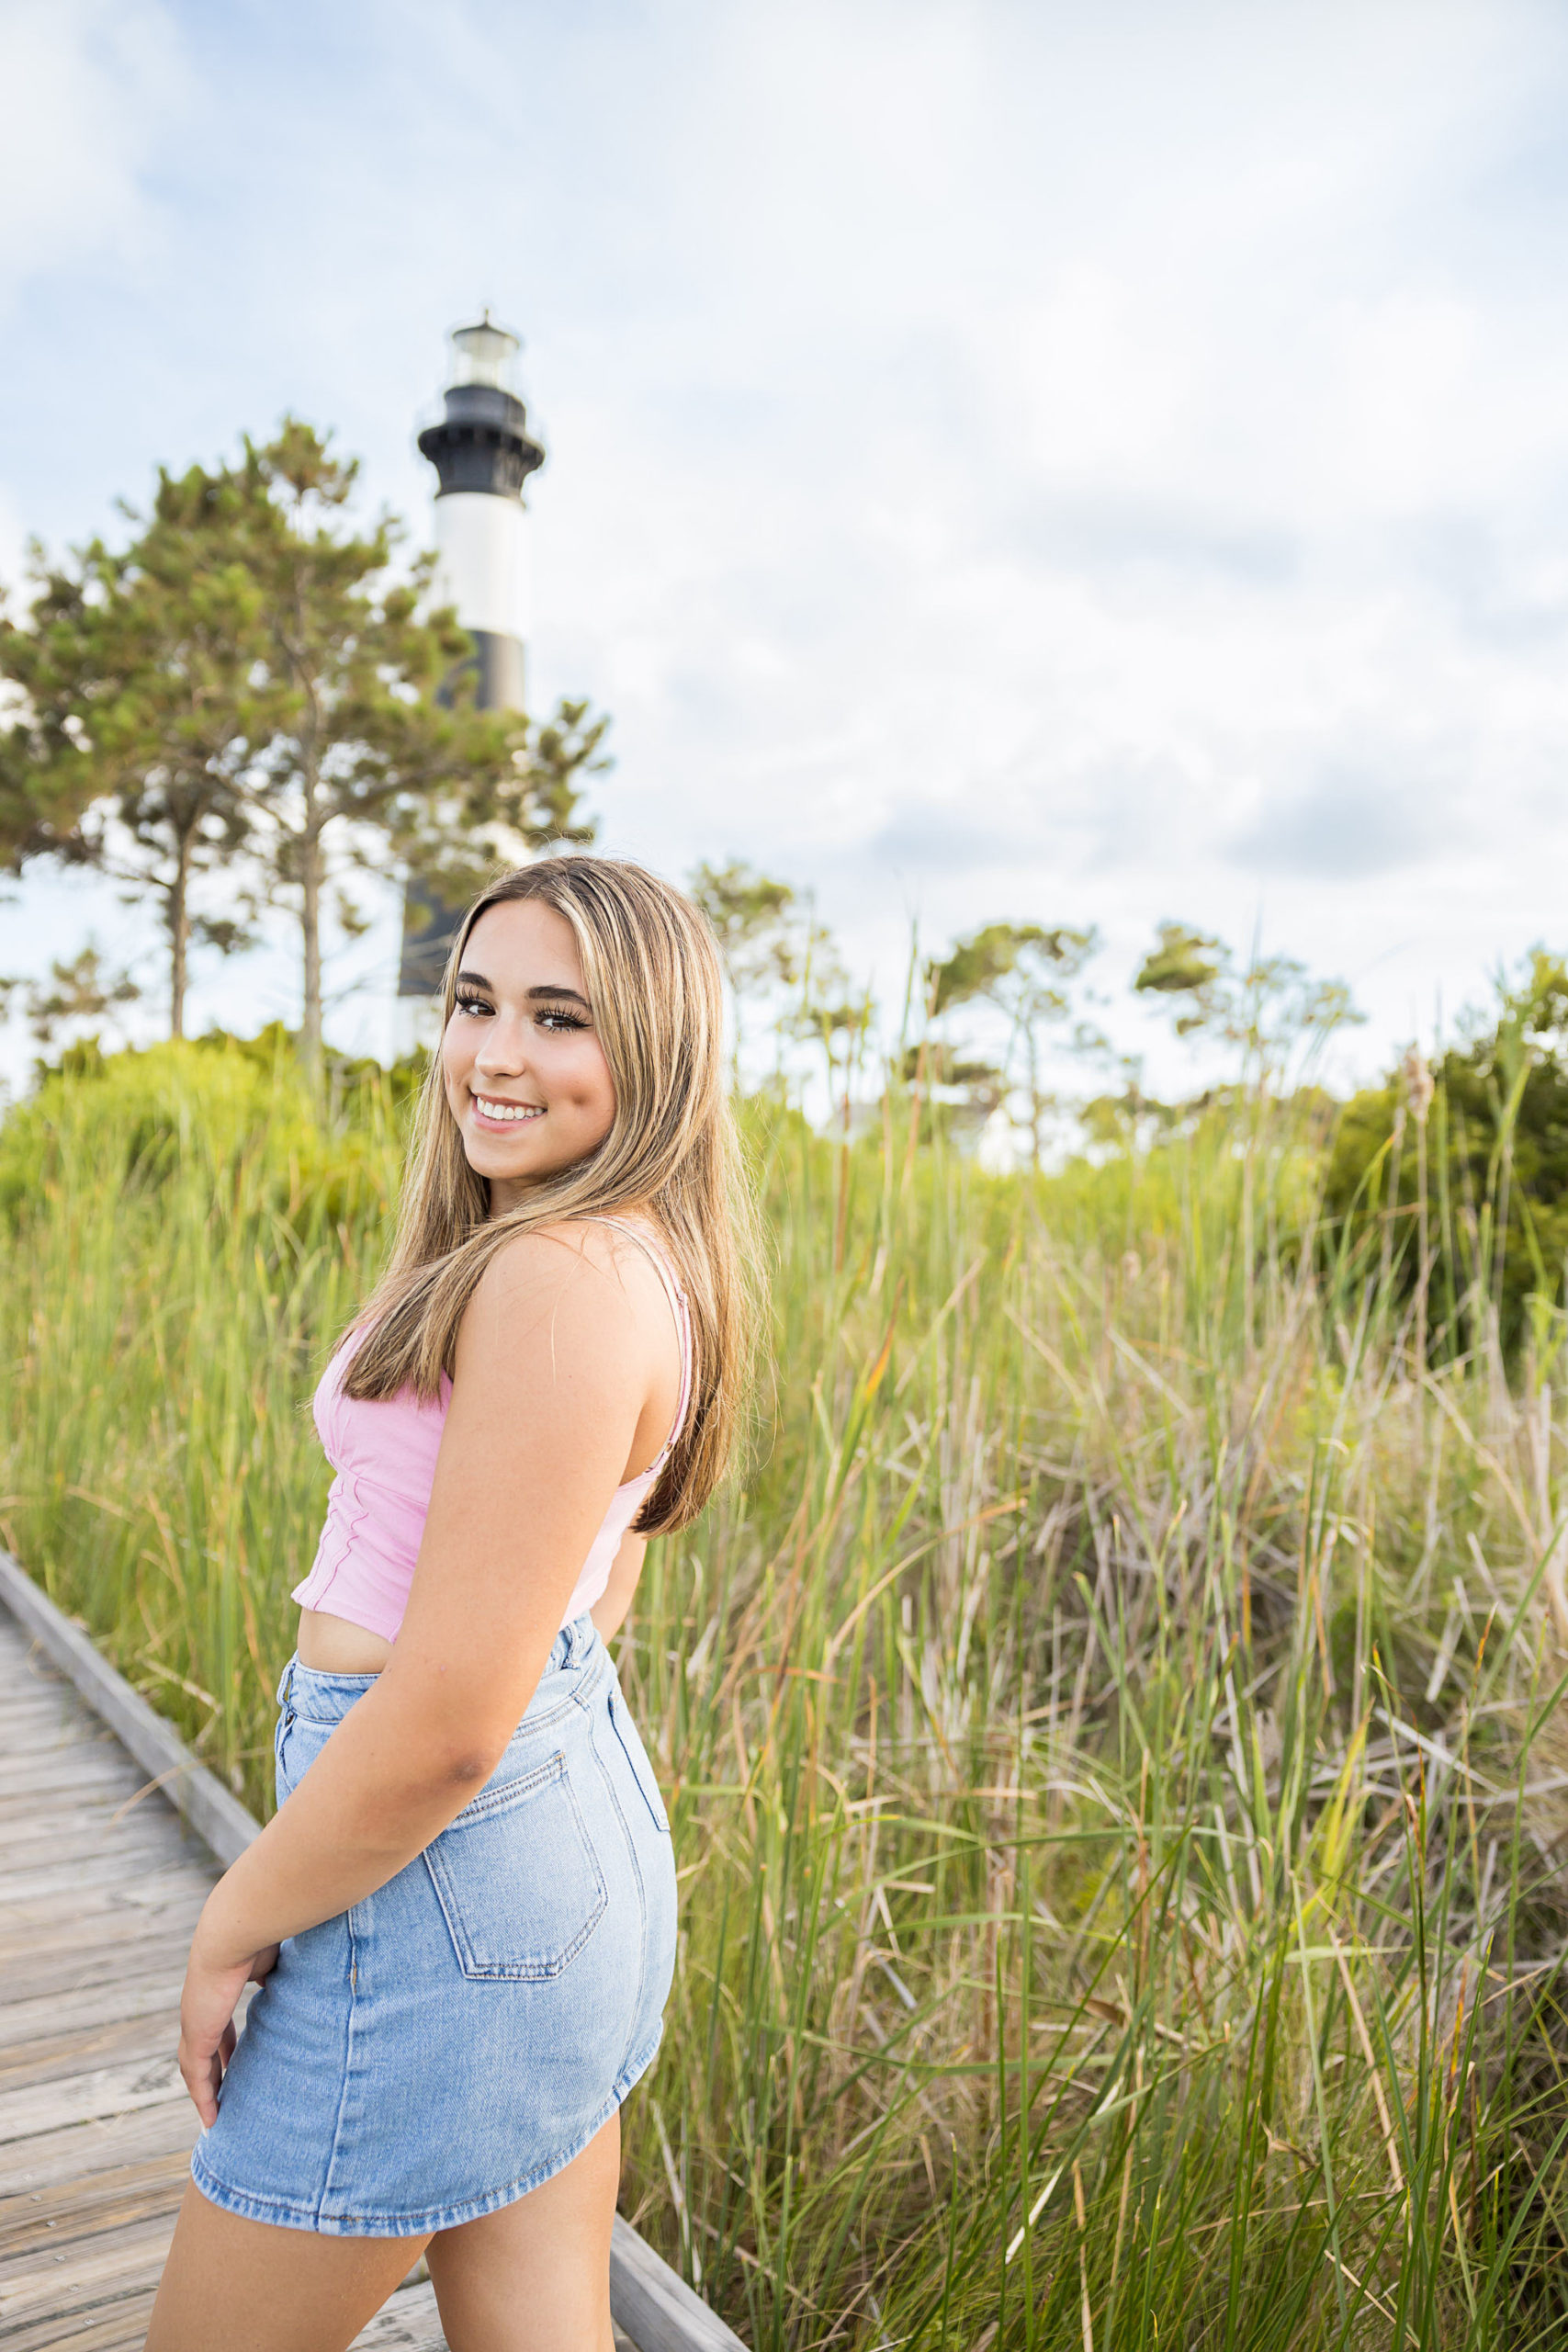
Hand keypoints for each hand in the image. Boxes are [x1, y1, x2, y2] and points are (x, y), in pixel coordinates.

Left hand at [177, 1921, 279, 2127]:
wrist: (235, 1930)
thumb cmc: (261, 1934)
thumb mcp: (274, 1959)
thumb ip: (282, 1973)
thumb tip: (309, 1975)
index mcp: (220, 1986)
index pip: (220, 2023)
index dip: (226, 2042)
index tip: (236, 2056)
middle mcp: (202, 2006)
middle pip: (204, 2048)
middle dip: (214, 2070)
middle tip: (225, 2092)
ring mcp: (196, 2021)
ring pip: (196, 2067)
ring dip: (206, 2090)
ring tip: (217, 2115)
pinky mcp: (197, 2035)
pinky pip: (197, 2076)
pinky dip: (202, 2098)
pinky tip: (211, 2120)